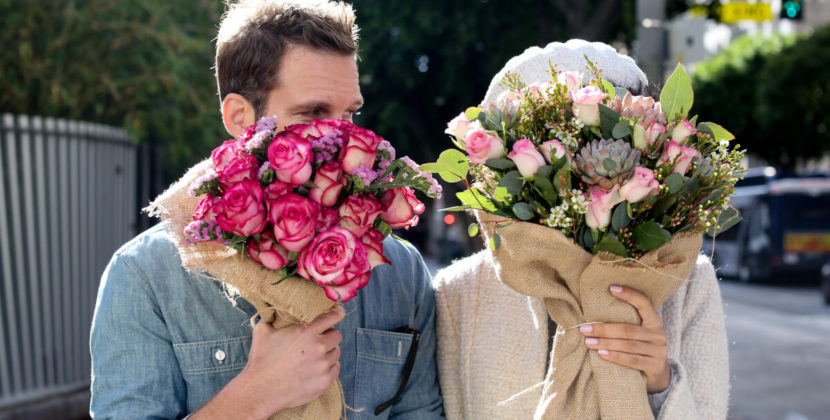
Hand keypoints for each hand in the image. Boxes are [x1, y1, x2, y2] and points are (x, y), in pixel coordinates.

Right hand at [191, 306, 344, 418]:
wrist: (259, 390)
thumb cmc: (260, 359)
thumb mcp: (263, 331)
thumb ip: (274, 316)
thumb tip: (278, 308)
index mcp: (306, 332)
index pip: (332, 317)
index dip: (336, 314)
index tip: (337, 313)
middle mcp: (318, 348)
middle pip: (336, 335)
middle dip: (328, 335)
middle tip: (318, 339)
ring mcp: (322, 366)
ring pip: (336, 353)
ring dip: (328, 352)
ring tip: (314, 355)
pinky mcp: (324, 381)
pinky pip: (335, 369)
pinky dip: (329, 367)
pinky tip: (318, 367)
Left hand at [579, 285, 670, 393]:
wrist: (658, 373)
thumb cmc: (639, 347)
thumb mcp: (637, 333)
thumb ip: (625, 322)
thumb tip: (592, 312)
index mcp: (654, 321)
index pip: (644, 303)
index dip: (629, 294)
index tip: (611, 288)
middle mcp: (658, 334)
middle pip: (628, 329)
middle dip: (604, 329)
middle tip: (584, 329)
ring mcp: (658, 351)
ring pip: (628, 345)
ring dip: (606, 343)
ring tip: (589, 342)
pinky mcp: (655, 366)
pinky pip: (632, 360)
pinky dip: (615, 357)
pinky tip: (602, 354)